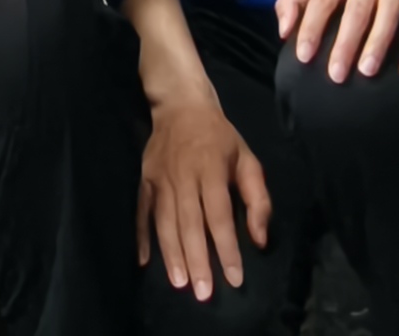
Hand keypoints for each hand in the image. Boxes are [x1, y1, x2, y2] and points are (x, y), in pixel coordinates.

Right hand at [136, 86, 270, 299]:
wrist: (180, 105)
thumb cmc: (219, 136)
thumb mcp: (248, 159)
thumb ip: (257, 199)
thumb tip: (258, 239)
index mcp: (211, 170)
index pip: (219, 216)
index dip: (227, 249)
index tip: (234, 278)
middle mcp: (183, 177)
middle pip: (190, 224)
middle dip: (197, 260)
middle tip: (203, 293)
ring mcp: (160, 179)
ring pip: (165, 222)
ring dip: (172, 254)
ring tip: (180, 283)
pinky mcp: (144, 180)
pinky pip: (141, 212)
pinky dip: (140, 236)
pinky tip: (143, 260)